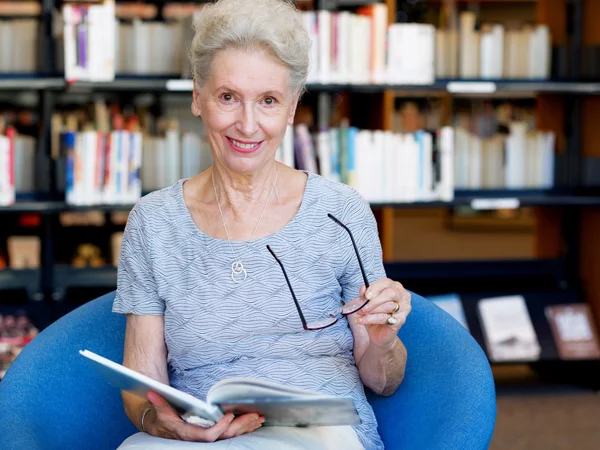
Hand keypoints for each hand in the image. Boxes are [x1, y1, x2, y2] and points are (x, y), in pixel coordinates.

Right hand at [144, 391, 263, 440]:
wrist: (165, 429)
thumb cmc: (164, 420)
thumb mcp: (161, 411)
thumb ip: (159, 403)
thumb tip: (151, 391)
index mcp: (189, 435)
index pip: (208, 436)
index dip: (219, 428)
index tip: (229, 415)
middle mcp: (201, 440)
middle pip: (225, 436)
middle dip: (240, 425)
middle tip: (254, 414)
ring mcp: (210, 439)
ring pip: (232, 436)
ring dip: (246, 427)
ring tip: (259, 417)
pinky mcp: (217, 436)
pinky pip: (233, 435)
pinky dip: (246, 428)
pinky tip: (257, 422)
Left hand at [346, 278, 410, 347]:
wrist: (379, 333)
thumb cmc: (374, 314)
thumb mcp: (367, 302)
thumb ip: (365, 294)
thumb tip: (363, 289)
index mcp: (395, 287)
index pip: (387, 282)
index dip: (375, 288)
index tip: (366, 295)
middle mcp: (403, 296)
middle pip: (390, 293)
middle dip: (374, 300)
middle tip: (363, 307)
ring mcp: (404, 309)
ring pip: (387, 306)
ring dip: (371, 311)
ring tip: (360, 314)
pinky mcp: (401, 321)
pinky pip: (384, 318)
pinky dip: (370, 319)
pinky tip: (361, 320)